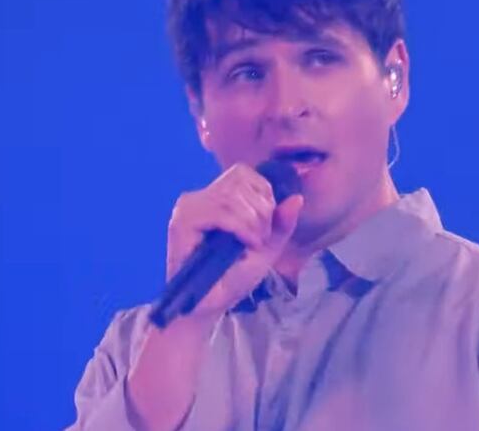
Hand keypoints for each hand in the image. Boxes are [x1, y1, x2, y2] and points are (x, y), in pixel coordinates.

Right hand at [165, 162, 302, 325]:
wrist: (210, 306)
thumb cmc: (234, 277)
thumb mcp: (267, 247)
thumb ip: (282, 223)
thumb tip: (297, 198)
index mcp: (217, 198)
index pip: (243, 172)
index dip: (263, 192)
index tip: (266, 223)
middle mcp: (199, 197)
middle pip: (240, 180)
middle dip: (261, 209)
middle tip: (260, 238)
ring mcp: (188, 208)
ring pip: (232, 196)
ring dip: (253, 221)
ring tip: (252, 243)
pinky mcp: (181, 222)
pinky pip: (220, 211)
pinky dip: (241, 227)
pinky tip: (246, 243)